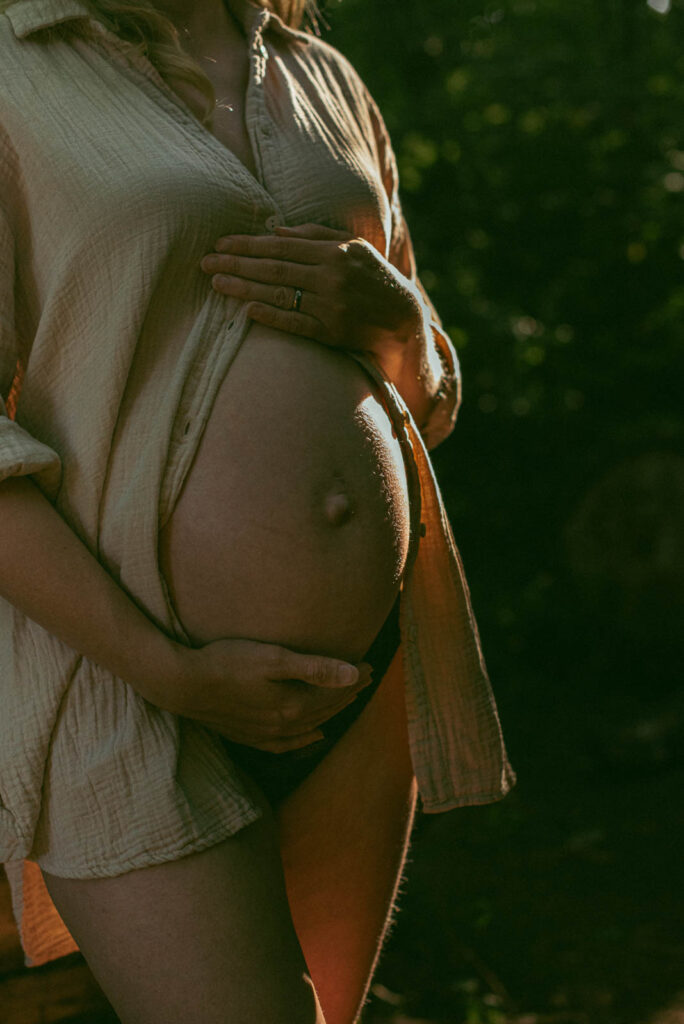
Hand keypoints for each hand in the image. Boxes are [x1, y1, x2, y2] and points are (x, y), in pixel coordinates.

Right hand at [169, 636, 373, 752]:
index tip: (371, 665)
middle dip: (348, 693)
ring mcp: (265, 733)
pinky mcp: (249, 736)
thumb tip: (354, 674)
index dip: (355, 678)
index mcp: (293, 705)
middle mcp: (283, 725)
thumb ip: (315, 667)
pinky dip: (305, 740)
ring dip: (331, 713)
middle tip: (366, 678)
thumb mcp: (274, 658)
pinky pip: (287, 744)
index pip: (334, 692)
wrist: (182, 684)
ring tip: (347, 699)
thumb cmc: (227, 662)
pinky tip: (314, 735)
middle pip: (326, 709)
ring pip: (311, 726)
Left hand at [199, 222, 423, 353]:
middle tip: (205, 263)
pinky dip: (271, 316)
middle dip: (236, 265)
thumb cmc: (373, 278)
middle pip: (274, 269)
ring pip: (279, 295)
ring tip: (217, 284)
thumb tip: (275, 231)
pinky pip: (295, 323)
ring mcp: (331, 307)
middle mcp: (331, 277)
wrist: (403, 320)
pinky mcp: (332, 333)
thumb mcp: (353, 247)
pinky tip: (247, 311)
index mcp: (335, 252)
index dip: (247, 245)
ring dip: (244, 289)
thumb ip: (316, 235)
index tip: (220, 244)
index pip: (280, 246)